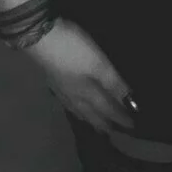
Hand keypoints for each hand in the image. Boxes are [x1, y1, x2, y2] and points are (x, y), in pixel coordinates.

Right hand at [23, 17, 136, 134]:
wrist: (41, 38)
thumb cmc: (74, 50)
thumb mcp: (99, 64)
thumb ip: (114, 83)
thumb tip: (131, 103)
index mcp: (87, 93)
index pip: (107, 109)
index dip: (119, 117)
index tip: (131, 127)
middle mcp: (74, 95)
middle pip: (90, 112)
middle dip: (102, 122)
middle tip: (110, 133)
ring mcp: (62, 88)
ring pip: (77, 108)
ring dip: (87, 118)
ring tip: (92, 125)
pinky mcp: (53, 79)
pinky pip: (67, 101)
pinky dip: (74, 108)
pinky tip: (72, 104)